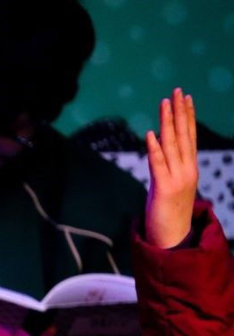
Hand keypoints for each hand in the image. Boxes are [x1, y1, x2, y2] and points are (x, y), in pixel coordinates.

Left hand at [144, 88, 197, 247]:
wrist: (173, 239)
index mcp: (189, 168)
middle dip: (180, 112)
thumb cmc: (169, 213)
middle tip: (177, 91)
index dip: (187, 116)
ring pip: (172, 145)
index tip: (185, 97)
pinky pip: (158, 165)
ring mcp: (177, 179)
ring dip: (167, 123)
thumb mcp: (170, 185)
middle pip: (183, 135)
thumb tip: (159, 151)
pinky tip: (151, 133)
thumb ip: (167, 168)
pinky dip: (154, 149)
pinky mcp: (164, 189)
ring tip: (165, 103)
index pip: (189, 137)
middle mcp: (186, 170)